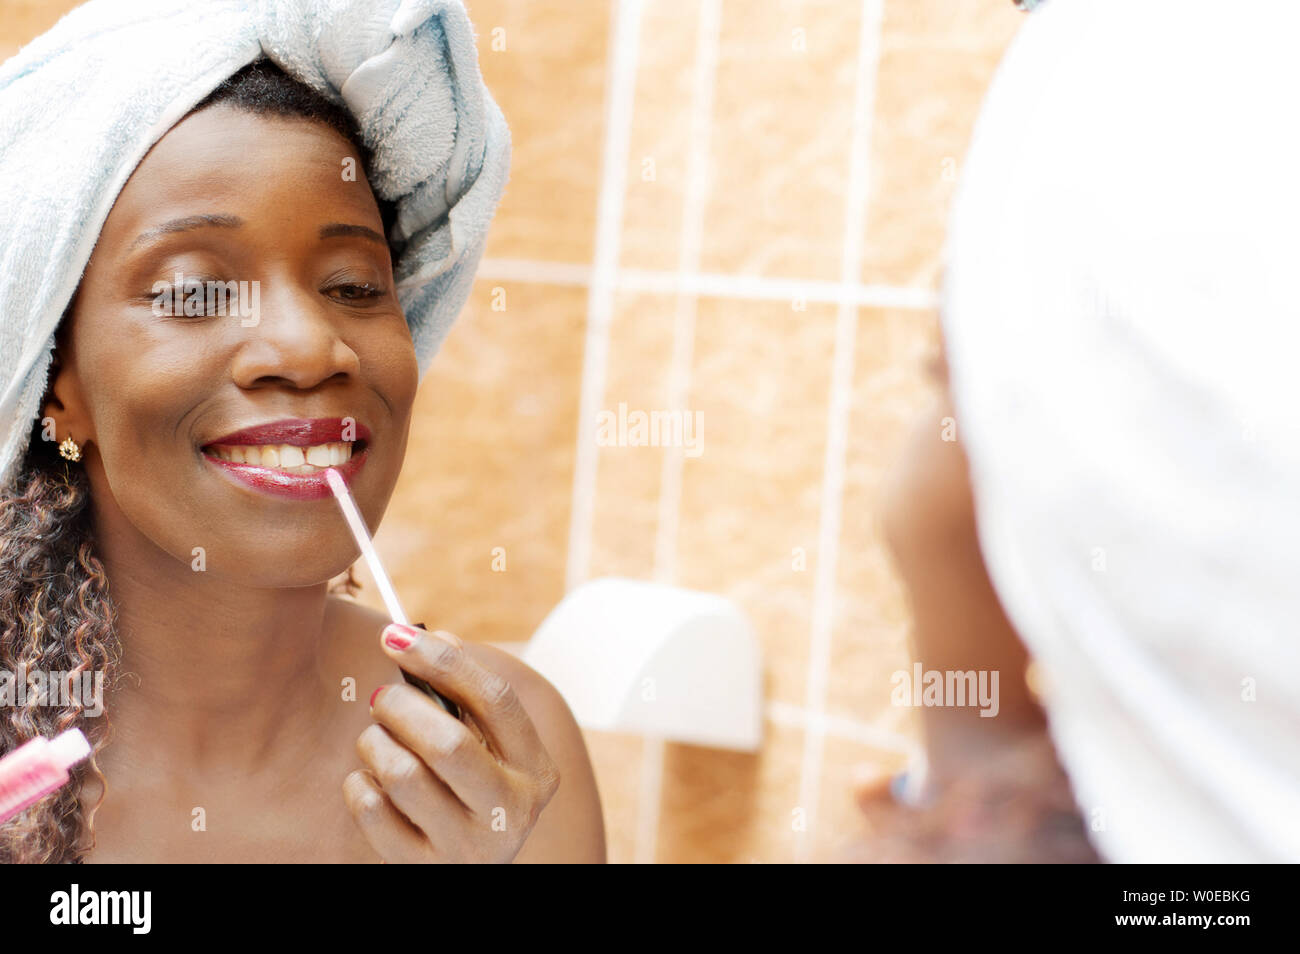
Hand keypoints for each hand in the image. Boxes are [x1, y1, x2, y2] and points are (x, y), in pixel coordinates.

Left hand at [343, 623, 560, 862]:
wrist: (467, 867)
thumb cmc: (472, 785)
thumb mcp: (488, 743)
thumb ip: (467, 692)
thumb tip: (428, 639)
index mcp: (536, 770)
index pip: (496, 699)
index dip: (443, 660)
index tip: (396, 635)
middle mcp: (510, 812)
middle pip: (447, 743)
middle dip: (400, 706)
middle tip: (381, 697)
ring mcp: (467, 847)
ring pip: (402, 775)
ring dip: (375, 743)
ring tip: (376, 739)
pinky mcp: (422, 868)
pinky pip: (371, 810)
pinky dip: (358, 783)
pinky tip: (370, 779)